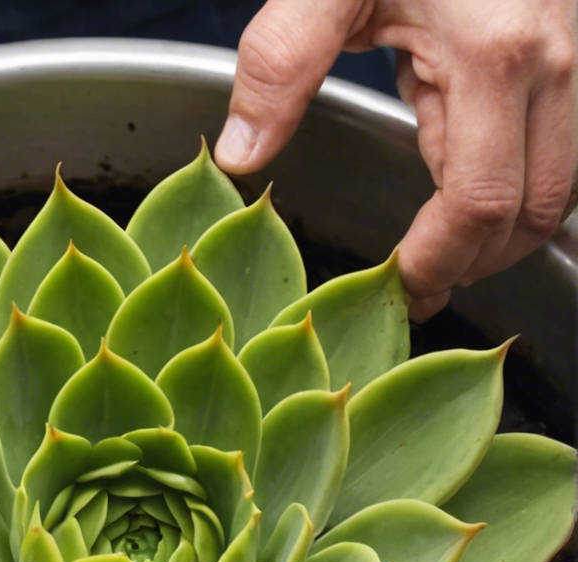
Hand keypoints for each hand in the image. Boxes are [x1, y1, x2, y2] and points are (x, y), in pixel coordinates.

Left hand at [218, 0, 577, 319]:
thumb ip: (279, 67)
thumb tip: (242, 156)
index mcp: (497, 55)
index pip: (481, 201)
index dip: (441, 258)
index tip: (400, 287)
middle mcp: (556, 61)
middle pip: (539, 208)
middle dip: (481, 259)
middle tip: (419, 288)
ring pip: (563, 179)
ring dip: (505, 222)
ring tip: (439, 253)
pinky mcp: (574, 47)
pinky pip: (558, 136)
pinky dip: (517, 171)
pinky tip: (458, 177)